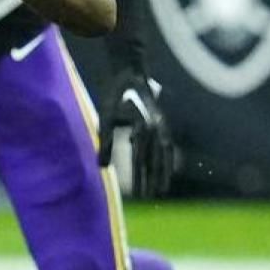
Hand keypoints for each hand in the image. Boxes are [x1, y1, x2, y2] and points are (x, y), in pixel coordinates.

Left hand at [98, 72, 174, 198]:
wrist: (131, 71)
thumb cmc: (115, 94)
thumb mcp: (105, 117)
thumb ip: (104, 142)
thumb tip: (102, 168)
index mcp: (142, 127)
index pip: (140, 159)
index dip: (139, 178)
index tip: (138, 195)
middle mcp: (156, 128)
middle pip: (154, 160)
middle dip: (152, 180)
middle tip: (150, 198)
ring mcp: (162, 125)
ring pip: (163, 154)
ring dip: (162, 172)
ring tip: (162, 188)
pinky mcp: (162, 122)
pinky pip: (167, 146)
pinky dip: (167, 159)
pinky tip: (165, 168)